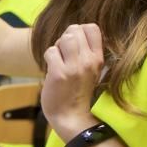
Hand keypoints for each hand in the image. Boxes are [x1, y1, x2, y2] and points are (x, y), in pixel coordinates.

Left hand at [41, 24, 104, 139]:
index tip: (74, 45)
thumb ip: (85, 53)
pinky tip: (51, 70)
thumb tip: (73, 32)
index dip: (79, 31)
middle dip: (65, 38)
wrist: (73, 118)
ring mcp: (74, 67)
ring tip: (58, 60)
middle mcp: (89, 61)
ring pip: (64, 38)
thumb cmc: (78, 94)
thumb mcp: (90, 71)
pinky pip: (50, 52)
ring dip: (57, 46)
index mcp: (98, 59)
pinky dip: (48, 58)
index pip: (92, 28)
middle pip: (75, 30)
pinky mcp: (59, 74)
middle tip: (63, 55)